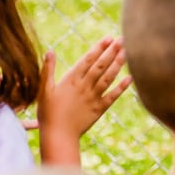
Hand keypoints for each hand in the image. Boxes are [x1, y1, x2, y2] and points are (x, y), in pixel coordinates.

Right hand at [37, 37, 130, 162]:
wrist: (58, 136)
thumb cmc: (48, 113)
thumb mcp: (44, 91)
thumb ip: (47, 71)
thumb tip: (49, 52)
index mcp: (71, 80)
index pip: (88, 60)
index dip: (99, 48)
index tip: (109, 38)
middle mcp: (84, 86)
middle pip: (101, 65)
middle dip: (112, 51)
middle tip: (123, 39)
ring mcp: (93, 97)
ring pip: (108, 77)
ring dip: (118, 64)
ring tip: (128, 52)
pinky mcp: (99, 109)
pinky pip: (113, 96)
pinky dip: (122, 87)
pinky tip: (130, 78)